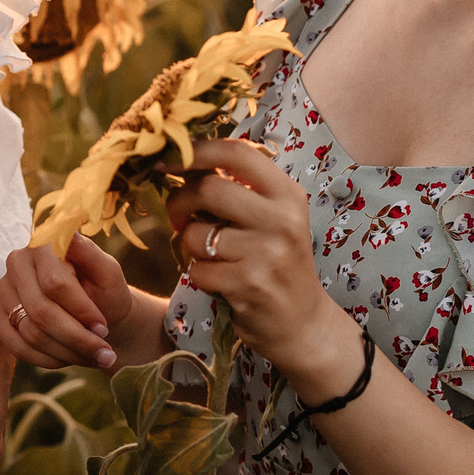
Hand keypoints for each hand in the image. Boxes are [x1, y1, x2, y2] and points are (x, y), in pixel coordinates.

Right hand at [0, 238, 130, 369]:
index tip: (103, 328)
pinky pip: (15, 346)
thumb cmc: (103, 290)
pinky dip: (45, 360)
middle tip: (104, 354)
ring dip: (65, 352)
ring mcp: (2, 288)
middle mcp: (17, 262)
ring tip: (91, 359)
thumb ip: (91, 255)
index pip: (55, 283)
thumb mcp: (108, 272)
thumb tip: (72, 236)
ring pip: (29, 332)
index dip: (81, 310)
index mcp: (43, 245)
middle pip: (40, 311)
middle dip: (76, 338)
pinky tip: (68, 359)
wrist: (94, 311)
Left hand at [167, 138, 358, 401]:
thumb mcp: (272, 219)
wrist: (304, 324)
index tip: (169, 158)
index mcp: (287, 194)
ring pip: (198, 233)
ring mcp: (267, 253)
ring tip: (208, 254)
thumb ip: (238, 190)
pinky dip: (198, 274)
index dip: (195, 150)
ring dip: (189, 244)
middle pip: (209, 189)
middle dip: (180, 201)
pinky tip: (218, 279)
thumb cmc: (277, 263)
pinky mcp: (250, 284)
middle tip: (178, 216)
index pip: (236, 152)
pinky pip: (199, 268)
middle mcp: (282, 219)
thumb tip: (180, 160)